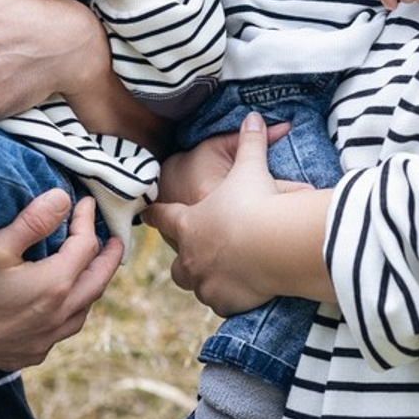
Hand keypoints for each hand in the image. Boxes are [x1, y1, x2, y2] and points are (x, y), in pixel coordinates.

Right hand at [0, 191, 122, 368]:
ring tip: (92, 267)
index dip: (87, 220)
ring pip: (85, 310)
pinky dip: (73, 309)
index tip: (84, 202)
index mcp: (56, 285)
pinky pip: (65, 329)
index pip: (86, 245)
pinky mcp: (32, 354)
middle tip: (116, 239)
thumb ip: (34, 220)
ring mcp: (47, 339)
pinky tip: (62, 300)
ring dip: (92, 285)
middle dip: (108, 256)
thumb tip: (63, 198)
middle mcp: (59, 316)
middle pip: (98, 281)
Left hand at [145, 114, 331, 314]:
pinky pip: (221, 303)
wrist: (273, 244)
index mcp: (187, 224)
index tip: (145, 213)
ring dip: (204, 279)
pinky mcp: (224, 301)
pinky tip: (241, 292)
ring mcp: (205, 282)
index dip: (154, 214)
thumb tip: (253, 116)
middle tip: (195, 252)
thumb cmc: (253, 203)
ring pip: (196, 285)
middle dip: (185, 257)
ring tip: (220, 274)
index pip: (162, 217)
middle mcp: (190, 257)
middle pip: (176, 262)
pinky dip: (228, 298)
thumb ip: (249, 143)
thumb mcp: (250, 169)